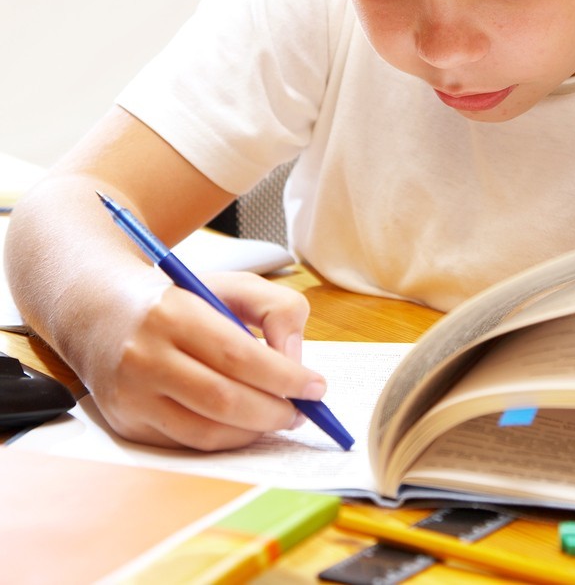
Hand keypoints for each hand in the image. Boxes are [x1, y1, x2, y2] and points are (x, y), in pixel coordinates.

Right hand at [86, 270, 324, 450]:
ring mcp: (131, 396)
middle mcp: (145, 356)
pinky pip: (187, 444)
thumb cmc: (181, 299)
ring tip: (280, 418)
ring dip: (254, 432)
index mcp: (173, 313)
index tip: (316, 387)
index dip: (284, 377)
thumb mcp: (233, 284)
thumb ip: (277, 308)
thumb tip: (295, 360)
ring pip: (205, 431)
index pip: (238, 355)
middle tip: (303, 411)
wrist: (103, 314)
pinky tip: (247, 426)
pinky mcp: (126, 424)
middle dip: (274, 411)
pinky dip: (227, 440)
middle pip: (223, 399)